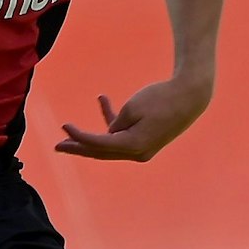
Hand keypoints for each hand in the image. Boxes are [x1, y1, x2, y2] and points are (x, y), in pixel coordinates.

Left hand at [55, 76, 210, 161]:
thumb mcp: (133, 107)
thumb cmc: (161, 98)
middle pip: (101, 151)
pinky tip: (102, 99)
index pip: (99, 144)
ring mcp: (143, 148)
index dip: (79, 136)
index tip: (64, 126)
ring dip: (92, 134)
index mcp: (133, 146)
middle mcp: (137, 153)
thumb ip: (116, 124)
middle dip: (79, 147)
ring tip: (70, 130)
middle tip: (58, 146)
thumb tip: (109, 135)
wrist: (190, 95)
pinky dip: (113, 120)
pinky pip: (123, 133)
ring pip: (110, 144)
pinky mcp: (146, 139)